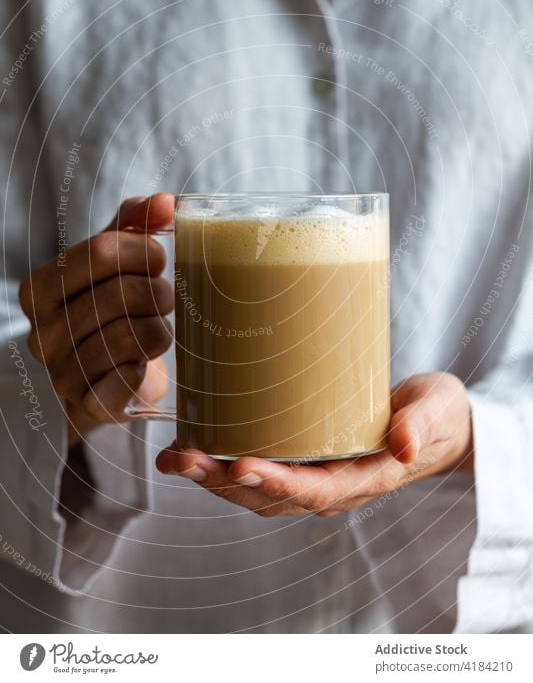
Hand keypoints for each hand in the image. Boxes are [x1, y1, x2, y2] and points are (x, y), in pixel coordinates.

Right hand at [20, 193, 174, 445]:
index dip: (143, 251)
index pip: (101, 250)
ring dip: (161, 327)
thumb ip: (136, 221)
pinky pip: (133, 376)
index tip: (158, 260)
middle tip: (165, 298)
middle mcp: (42, 332)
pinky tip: (146, 359)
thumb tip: (166, 203)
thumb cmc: (116, 308)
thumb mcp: (118, 257)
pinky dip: (149, 363)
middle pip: (122, 291)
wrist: (114, 378)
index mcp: (39, 288)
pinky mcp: (91, 405)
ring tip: (159, 328)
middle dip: (158, 291)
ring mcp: (63, 373)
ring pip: (134, 335)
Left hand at [156, 372, 472, 516]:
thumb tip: (403, 444)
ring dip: (211, 476)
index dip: (277, 484)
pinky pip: (256, 469)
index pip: (315, 492)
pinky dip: (219, 462)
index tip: (242, 466)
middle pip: (270, 497)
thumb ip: (421, 425)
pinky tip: (191, 443)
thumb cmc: (435, 416)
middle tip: (184, 458)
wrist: (434, 424)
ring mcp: (312, 475)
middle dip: (223, 482)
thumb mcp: (437, 412)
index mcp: (363, 479)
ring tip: (173, 456)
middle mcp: (330, 485)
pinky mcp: (300, 458)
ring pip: (254, 489)